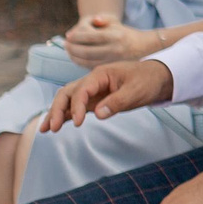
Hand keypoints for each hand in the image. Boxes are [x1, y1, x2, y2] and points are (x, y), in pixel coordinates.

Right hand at [44, 59, 173, 130]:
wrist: (157, 77)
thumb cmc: (147, 81)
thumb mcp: (136, 91)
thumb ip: (118, 102)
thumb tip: (99, 114)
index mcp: (101, 74)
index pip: (81, 89)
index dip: (76, 106)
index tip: (78, 123)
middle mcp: (92, 81)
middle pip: (67, 92)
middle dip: (57, 109)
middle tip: (53, 128)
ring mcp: (92, 90)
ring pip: (67, 99)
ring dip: (56, 112)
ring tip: (45, 129)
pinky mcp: (94, 100)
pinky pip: (75, 106)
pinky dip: (64, 115)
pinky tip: (55, 126)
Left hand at [65, 12, 152, 68]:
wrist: (140, 47)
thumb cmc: (123, 32)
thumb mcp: (115, 21)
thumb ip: (104, 18)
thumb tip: (95, 19)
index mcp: (115, 36)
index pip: (92, 37)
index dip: (77, 37)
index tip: (68, 36)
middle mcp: (115, 50)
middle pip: (87, 52)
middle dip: (73, 48)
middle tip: (65, 44)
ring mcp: (113, 61)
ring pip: (88, 62)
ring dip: (74, 57)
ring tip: (69, 50)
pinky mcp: (110, 69)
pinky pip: (91, 67)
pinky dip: (80, 63)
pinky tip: (75, 58)